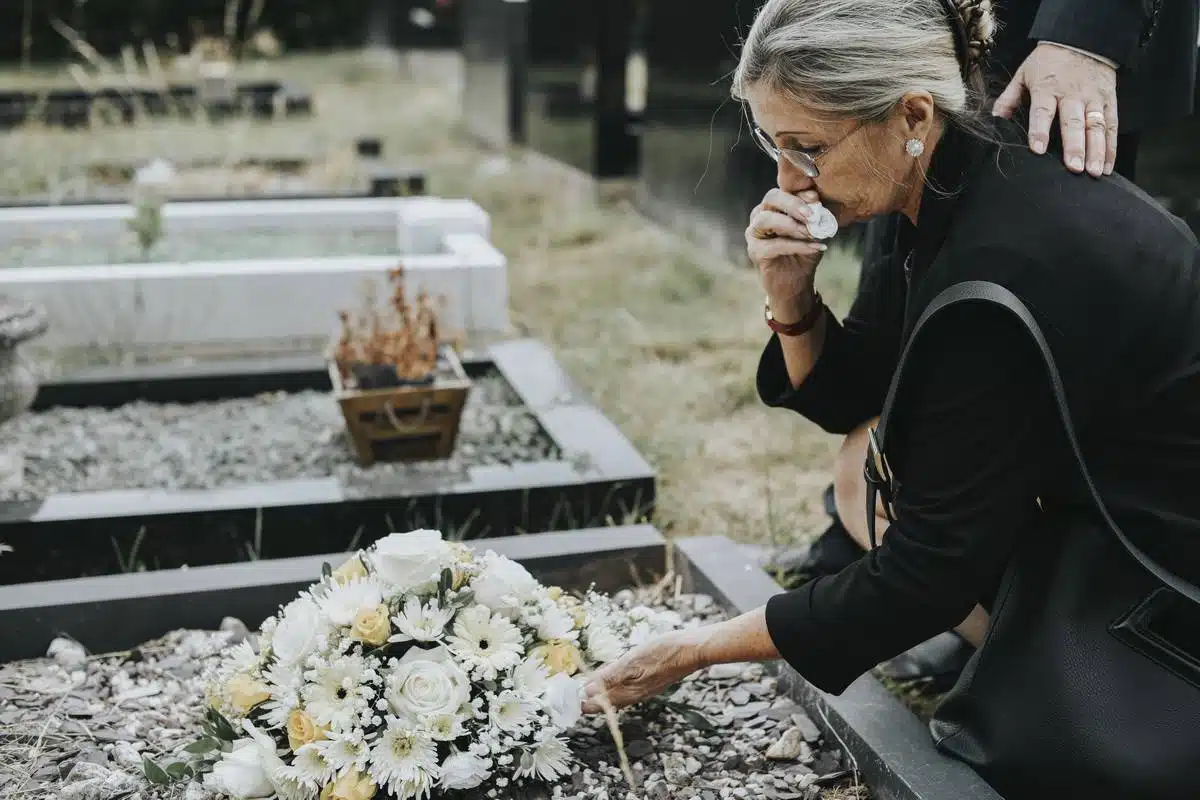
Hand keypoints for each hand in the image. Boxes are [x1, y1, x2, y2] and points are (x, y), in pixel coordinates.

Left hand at [580, 629, 706, 713]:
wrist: (692, 650)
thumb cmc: (663, 653)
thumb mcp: (633, 661)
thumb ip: (610, 677)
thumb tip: (587, 691)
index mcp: (627, 693)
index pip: (596, 706)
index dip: (580, 703)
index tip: (565, 696)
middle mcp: (633, 695)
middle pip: (604, 703)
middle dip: (587, 698)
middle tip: (570, 690)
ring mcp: (642, 689)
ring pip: (614, 695)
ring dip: (599, 691)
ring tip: (585, 683)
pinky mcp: (648, 682)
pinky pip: (625, 688)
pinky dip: (612, 684)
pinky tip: (610, 675)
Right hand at [746, 187, 826, 322]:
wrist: (796, 283)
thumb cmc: (804, 253)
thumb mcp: (814, 230)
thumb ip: (814, 214)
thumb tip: (814, 197)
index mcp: (775, 206)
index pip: (784, 190)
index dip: (800, 193)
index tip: (816, 199)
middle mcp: (760, 214)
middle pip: (771, 198)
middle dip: (793, 204)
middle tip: (811, 215)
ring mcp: (754, 233)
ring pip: (766, 219)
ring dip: (791, 225)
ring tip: (811, 233)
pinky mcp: (755, 251)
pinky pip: (775, 244)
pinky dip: (797, 245)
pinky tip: (815, 248)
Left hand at [992, 42, 1117, 176]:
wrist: (1083, 37)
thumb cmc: (1049, 60)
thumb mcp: (1024, 73)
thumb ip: (1010, 97)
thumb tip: (996, 119)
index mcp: (1048, 88)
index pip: (1043, 111)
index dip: (1040, 130)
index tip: (1037, 149)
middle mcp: (1072, 94)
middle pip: (1074, 122)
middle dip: (1075, 146)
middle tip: (1074, 167)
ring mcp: (1093, 98)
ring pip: (1096, 126)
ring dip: (1097, 150)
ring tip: (1094, 172)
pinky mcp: (1109, 100)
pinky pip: (1112, 125)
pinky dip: (1111, 147)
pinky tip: (1107, 165)